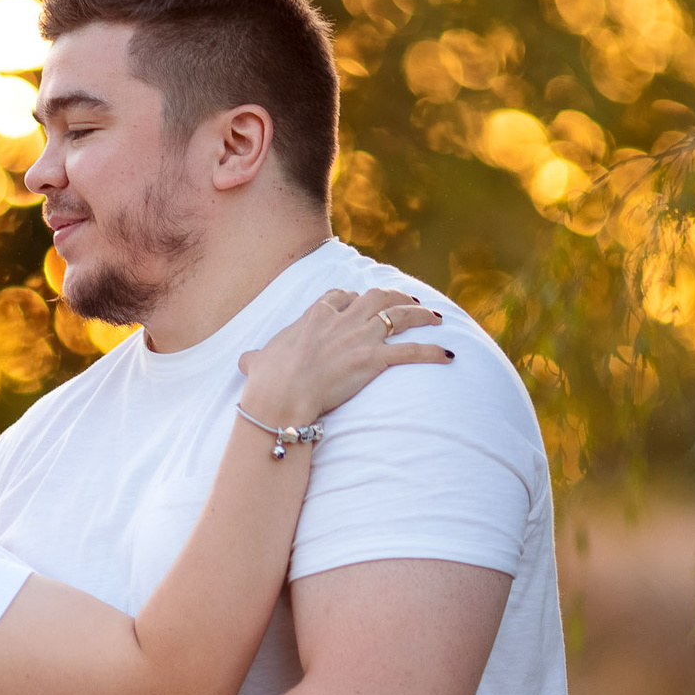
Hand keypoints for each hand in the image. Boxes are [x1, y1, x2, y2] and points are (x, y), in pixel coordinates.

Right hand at [237, 288, 449, 427]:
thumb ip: (256, 358)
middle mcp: (341, 321)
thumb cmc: (267, 381)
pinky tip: (450, 355)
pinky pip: (412, 352)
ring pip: (400, 316)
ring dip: (422, 315)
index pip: (340, 296)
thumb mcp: (257, 362)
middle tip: (410, 302)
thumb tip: (245, 361)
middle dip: (396, 297)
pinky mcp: (374, 360)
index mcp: (315, 316)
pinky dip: (433, 352)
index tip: (360, 303)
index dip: (353, 298)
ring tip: (436, 318)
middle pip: (377, 297)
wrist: (280, 398)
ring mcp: (359, 338)